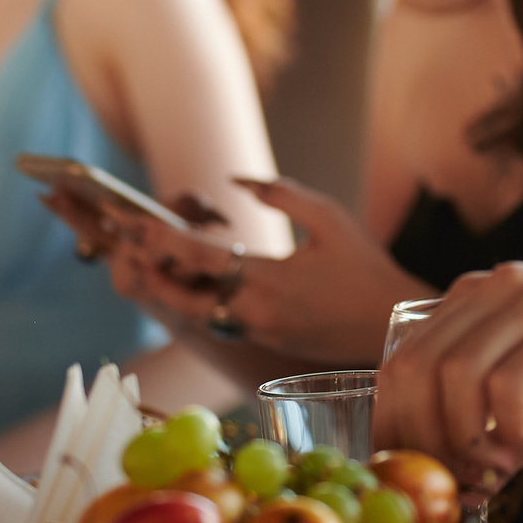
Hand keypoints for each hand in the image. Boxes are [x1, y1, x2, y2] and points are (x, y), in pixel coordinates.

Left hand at [99, 176, 428, 361]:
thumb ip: (280, 194)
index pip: (201, 258)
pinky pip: (219, 322)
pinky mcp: (266, 342)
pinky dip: (199, 302)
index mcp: (269, 279)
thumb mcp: (328, 217)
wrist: (390, 324)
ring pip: (198, 314)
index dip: (164, 239)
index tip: (138, 223)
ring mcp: (259, 332)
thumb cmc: (365, 266)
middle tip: (132, 247)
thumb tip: (237, 180)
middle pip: (184, 298)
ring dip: (173, 290)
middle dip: (154, 272)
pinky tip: (190, 282)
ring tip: (153, 264)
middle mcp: (256, 311)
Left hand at [373, 258, 522, 479]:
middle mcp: (498, 288)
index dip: (398, 425)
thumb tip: (463, 480)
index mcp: (483, 296)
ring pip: (451, 375)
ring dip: (467, 436)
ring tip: (507, 458)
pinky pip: (507, 384)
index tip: (421, 473)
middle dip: (422, 439)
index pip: (402, 359)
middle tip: (459, 477)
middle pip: (413, 367)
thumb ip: (503, 428)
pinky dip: (515, 425)